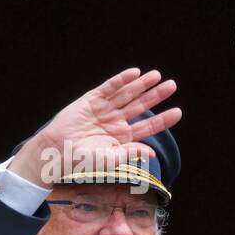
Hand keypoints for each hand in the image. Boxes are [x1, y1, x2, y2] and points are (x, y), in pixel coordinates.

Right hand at [9, 68, 180, 186]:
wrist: (57, 151)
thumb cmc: (81, 161)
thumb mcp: (109, 160)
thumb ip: (130, 154)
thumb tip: (152, 153)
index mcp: (122, 137)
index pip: (147, 126)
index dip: (163, 119)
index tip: (178, 112)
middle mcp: (115, 121)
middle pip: (141, 105)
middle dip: (156, 95)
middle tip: (172, 85)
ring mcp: (104, 109)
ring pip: (127, 94)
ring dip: (142, 84)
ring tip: (157, 76)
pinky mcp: (91, 100)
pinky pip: (109, 87)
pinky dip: (121, 80)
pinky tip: (135, 73)